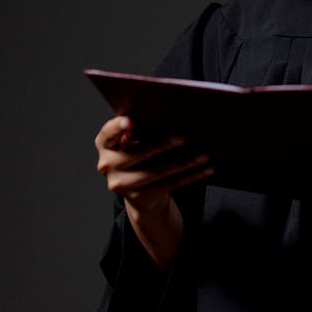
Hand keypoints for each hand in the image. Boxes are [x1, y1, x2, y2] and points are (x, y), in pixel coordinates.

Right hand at [95, 115, 212, 213]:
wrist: (141, 192)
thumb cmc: (143, 152)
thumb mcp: (138, 139)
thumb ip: (143, 127)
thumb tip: (171, 113)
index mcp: (105, 144)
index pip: (108, 133)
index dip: (118, 127)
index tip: (131, 120)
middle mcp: (107, 165)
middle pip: (137, 153)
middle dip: (162, 144)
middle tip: (183, 137)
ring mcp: (121, 184)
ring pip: (157, 171)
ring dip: (184, 162)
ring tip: (204, 155)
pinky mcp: (140, 198)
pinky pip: (170, 184)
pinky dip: (191, 176)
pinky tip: (206, 169)